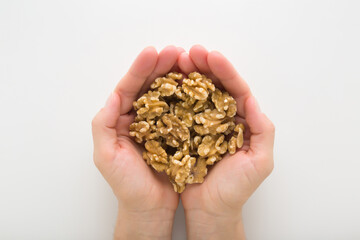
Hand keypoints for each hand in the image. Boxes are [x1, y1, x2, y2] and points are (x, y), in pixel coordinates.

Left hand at [91, 46, 184, 239]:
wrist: (149, 207)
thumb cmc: (126, 186)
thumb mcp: (106, 156)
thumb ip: (103, 125)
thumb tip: (113, 95)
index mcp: (120, 119)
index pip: (129, 88)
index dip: (139, 69)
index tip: (153, 53)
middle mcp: (139, 117)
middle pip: (149, 85)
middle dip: (161, 67)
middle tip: (177, 51)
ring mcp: (159, 124)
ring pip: (167, 94)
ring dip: (176, 77)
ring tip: (189, 62)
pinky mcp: (176, 132)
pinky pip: (182, 110)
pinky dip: (189, 96)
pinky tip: (197, 85)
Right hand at [177, 45, 274, 239]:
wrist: (211, 209)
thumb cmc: (237, 189)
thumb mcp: (260, 162)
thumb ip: (262, 130)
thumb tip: (252, 101)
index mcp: (242, 121)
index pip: (235, 90)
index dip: (225, 71)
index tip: (211, 56)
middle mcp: (222, 118)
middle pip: (215, 86)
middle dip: (204, 67)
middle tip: (190, 52)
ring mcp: (202, 124)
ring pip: (196, 94)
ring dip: (188, 76)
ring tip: (176, 61)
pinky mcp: (185, 132)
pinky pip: (180, 110)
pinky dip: (174, 96)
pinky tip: (166, 84)